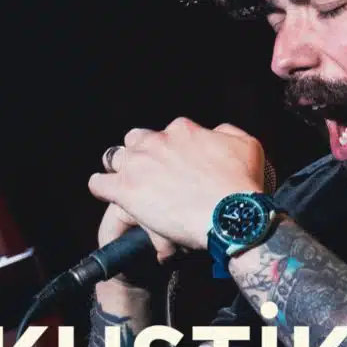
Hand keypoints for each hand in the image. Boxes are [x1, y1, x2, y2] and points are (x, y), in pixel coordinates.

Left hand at [88, 118, 265, 250]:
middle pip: (136, 140)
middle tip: (156, 176)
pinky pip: (98, 183)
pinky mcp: (125, 190)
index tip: (181, 167)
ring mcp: (138, 165)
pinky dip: (104, 188)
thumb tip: (214, 132)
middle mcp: (157, 141)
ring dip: (123, 170)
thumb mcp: (247, 145)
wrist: (231, 216)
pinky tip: (115, 197)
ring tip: (133, 187)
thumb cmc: (242, 185)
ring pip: (115, 158)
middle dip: (143, 155)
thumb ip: (226, 132)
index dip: (173, 151)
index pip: (168, 133)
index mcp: (182, 130)